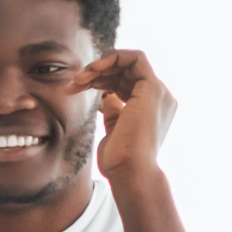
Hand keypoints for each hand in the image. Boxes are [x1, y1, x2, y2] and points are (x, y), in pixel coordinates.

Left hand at [77, 48, 175, 182]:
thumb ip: (113, 111)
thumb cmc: (120, 161)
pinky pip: (135, 58)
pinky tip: (92, 70)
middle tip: (73, 83)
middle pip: (125, 72)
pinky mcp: (152, 87)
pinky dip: (112, 58)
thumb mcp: (113, 130)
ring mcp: (158, 92)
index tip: (77, 88)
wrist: (131, 173)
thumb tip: (106, 96)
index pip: (126, 83)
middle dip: (96, 73)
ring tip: (77, 79)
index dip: (101, 80)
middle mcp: (159, 98)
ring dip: (100, 66)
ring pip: (129, 62)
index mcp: (150, 108)